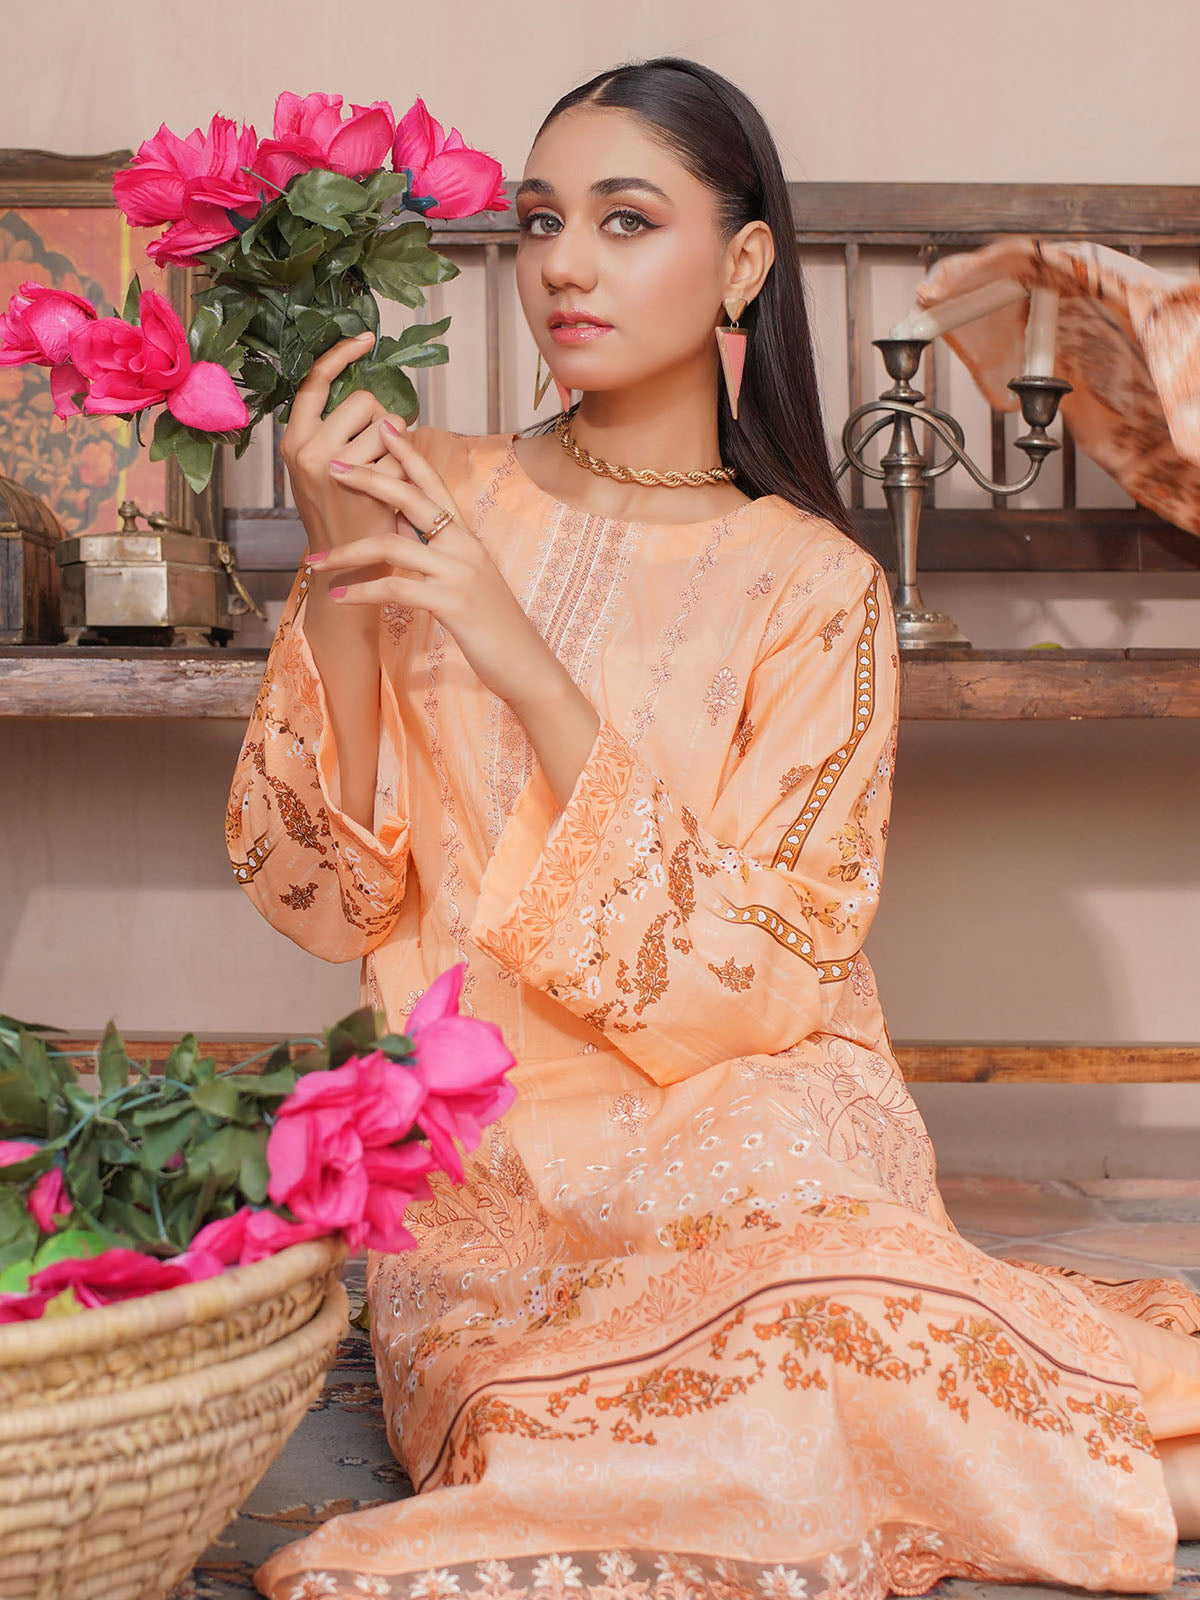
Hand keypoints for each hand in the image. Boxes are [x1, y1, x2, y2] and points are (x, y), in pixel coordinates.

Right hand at [279, 332, 407, 553]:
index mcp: (293, 439)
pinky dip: (406, 468)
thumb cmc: (337, 510)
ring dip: (398, 444)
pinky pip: (401, 454)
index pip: (316, 381)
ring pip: (389, 424)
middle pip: (363, 399)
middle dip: (382, 418)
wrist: (342, 563)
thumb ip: (332, 430)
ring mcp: (335, 467)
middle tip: (378, 449)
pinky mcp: (364, 485)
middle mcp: (307, 449)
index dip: (341, 354)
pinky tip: (392, 490)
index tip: (367, 338)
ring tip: (384, 473)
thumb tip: (369, 392)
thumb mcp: (318, 466)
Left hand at [309, 419, 571, 711]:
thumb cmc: (492, 624)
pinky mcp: (453, 604)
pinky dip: (364, 592)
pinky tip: (341, 598)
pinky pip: (398, 589)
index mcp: (466, 537)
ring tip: (316, 560)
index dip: (409, 454)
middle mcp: (464, 546)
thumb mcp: (465, 578)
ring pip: (394, 545)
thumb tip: (402, 527)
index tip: (383, 427)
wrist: (525, 663)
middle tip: (334, 467)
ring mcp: (459, 573)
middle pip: (413, 498)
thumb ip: (438, 551)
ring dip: (349, 552)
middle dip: (371, 479)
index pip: (435, 484)